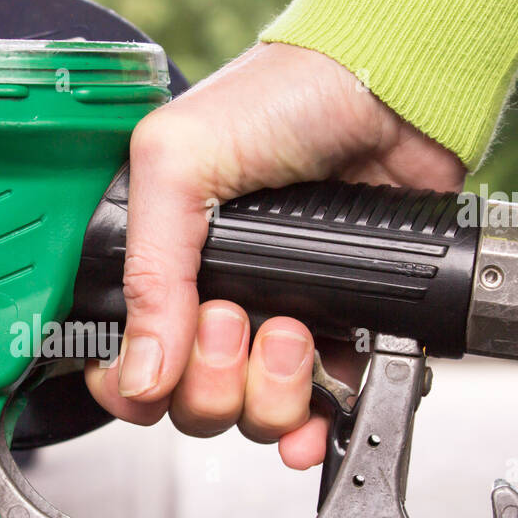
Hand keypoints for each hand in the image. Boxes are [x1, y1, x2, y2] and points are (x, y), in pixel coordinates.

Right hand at [84, 42, 465, 467]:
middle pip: (191, 402)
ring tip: (294, 332)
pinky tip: (315, 420)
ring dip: (271, 392)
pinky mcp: (342, 329)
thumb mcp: (179, 162)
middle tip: (236, 319)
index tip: (158, 373)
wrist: (392, 89)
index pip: (125, 362)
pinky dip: (315, 428)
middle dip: (213, 379)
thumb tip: (139, 372)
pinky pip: (320, 412)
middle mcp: (214, 299)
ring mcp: (279, 319)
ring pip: (254, 414)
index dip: (134, 387)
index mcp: (162, 262)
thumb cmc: (283, 97)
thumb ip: (149, 269)